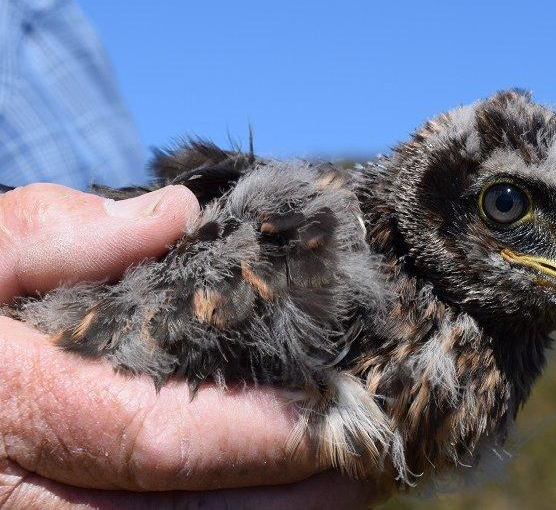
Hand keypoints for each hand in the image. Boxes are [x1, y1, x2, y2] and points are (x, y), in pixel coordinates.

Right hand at [0, 184, 379, 507]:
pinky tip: (272, 495)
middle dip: (290, 501)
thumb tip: (176, 218)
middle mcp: (17, 496)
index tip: (345, 420)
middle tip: (375, 463)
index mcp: (8, 411)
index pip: (158, 438)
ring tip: (346, 485)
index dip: (263, 437)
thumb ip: (54, 237)